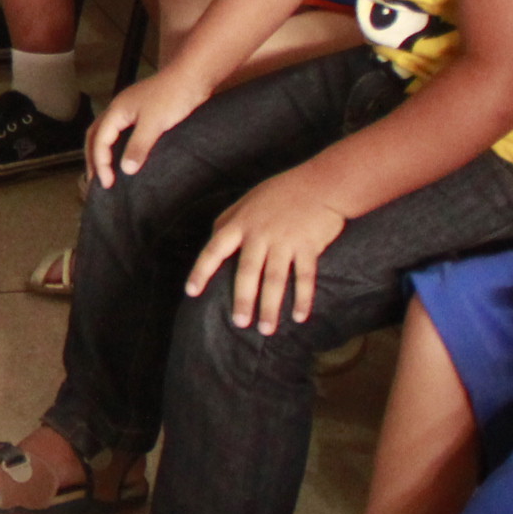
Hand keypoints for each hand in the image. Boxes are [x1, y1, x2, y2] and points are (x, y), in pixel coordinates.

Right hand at [90, 64, 211, 184]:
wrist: (193, 76)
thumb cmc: (173, 96)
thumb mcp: (154, 124)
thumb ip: (138, 146)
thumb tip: (126, 170)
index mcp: (117, 110)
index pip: (99, 140)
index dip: (100, 163)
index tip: (108, 184)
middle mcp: (119, 108)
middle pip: (96, 135)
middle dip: (93, 157)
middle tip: (95, 180)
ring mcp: (130, 109)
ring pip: (107, 132)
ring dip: (102, 151)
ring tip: (105, 170)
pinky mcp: (143, 112)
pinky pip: (121, 131)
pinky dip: (116, 145)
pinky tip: (124, 154)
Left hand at [187, 173, 353, 334]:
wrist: (321, 183)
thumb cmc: (281, 192)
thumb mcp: (247, 201)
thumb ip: (228, 221)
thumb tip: (212, 239)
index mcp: (240, 223)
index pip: (214, 249)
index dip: (201, 271)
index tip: (191, 292)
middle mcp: (260, 234)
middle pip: (247, 272)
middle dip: (243, 300)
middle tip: (240, 323)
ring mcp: (284, 240)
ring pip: (274, 279)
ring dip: (270, 307)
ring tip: (266, 330)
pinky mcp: (308, 246)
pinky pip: (304, 277)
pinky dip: (303, 298)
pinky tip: (299, 317)